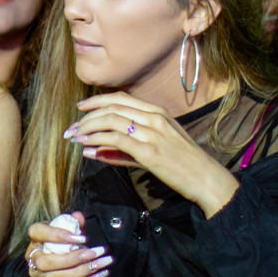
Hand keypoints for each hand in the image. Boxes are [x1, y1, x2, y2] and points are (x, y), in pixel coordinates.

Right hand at [26, 212, 112, 276]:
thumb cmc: (59, 251)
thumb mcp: (65, 235)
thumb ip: (72, 225)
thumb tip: (78, 217)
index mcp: (35, 240)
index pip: (37, 232)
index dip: (57, 235)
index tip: (82, 237)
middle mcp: (33, 259)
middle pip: (47, 261)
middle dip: (74, 258)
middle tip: (96, 253)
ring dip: (82, 271)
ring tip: (102, 264)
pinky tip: (98, 276)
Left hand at [66, 92, 239, 216]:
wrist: (205, 178)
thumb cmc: (182, 164)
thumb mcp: (157, 147)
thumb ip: (124, 149)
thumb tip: (93, 150)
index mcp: (158, 112)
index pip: (121, 98)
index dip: (98, 100)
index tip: (81, 107)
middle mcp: (154, 118)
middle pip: (113, 106)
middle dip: (87, 115)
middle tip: (72, 127)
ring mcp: (152, 133)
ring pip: (111, 120)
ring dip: (88, 127)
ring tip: (74, 136)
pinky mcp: (149, 152)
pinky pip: (117, 139)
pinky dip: (97, 140)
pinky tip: (86, 146)